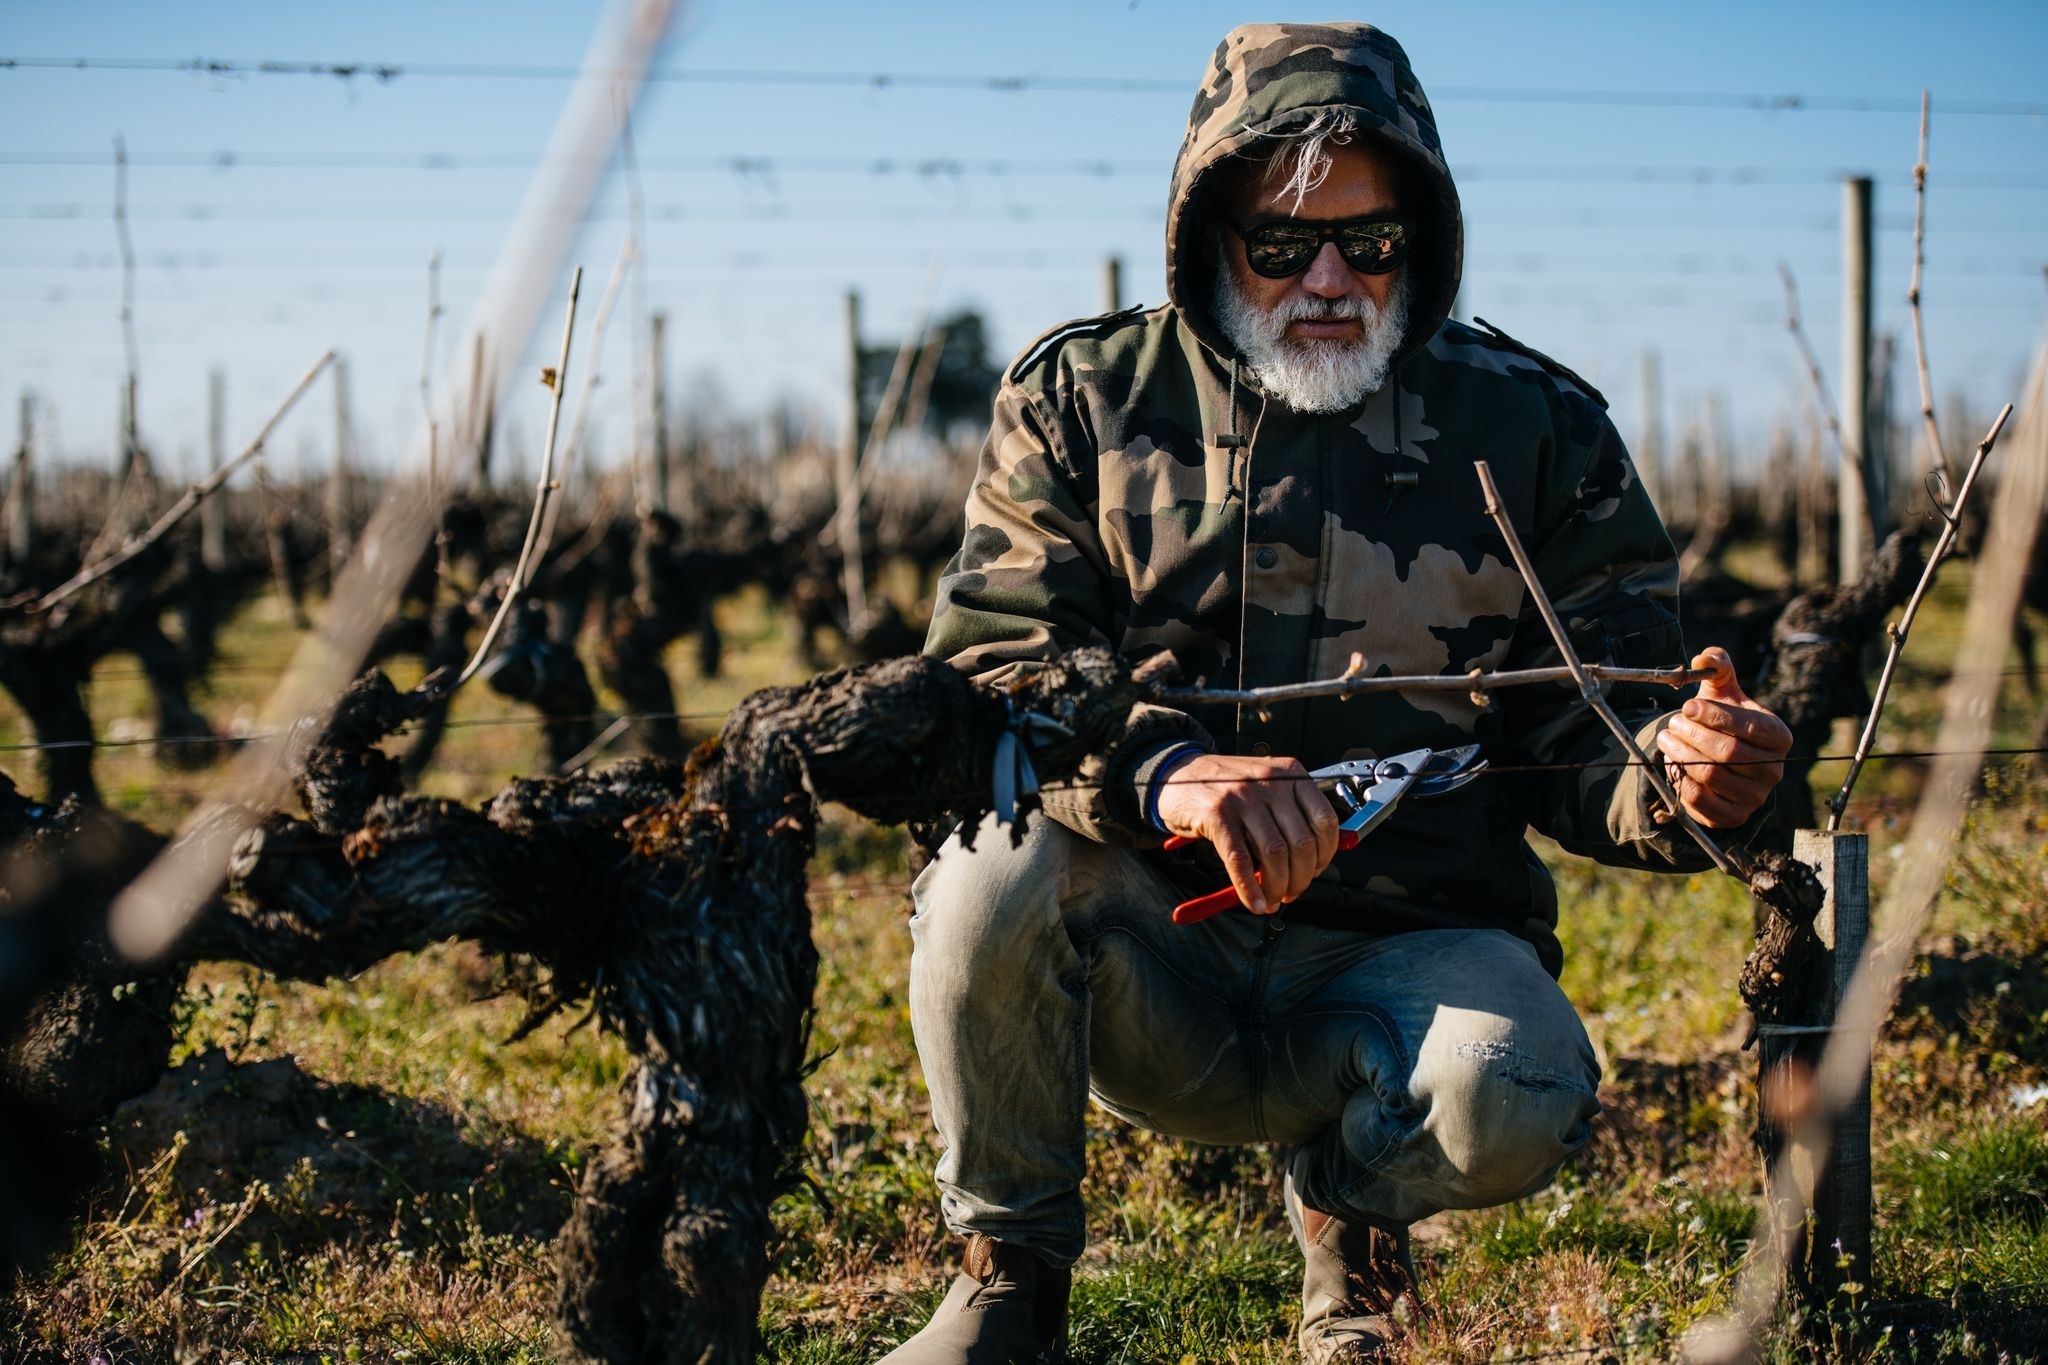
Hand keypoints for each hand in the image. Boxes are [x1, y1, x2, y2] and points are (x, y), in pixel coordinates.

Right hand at [1154, 752, 1339, 911]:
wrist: (1177, 773)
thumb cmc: (1224, 785)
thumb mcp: (1266, 786)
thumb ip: (1292, 814)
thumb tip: (1315, 859)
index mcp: (1290, 774)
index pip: (1325, 820)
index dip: (1325, 854)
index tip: (1317, 870)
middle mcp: (1271, 783)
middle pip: (1301, 842)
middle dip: (1301, 878)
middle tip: (1292, 892)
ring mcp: (1243, 797)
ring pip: (1274, 854)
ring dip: (1276, 887)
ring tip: (1272, 899)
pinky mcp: (1217, 814)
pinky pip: (1240, 860)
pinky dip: (1249, 887)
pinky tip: (1253, 901)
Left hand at [1654, 646, 1791, 827]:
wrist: (1723, 763)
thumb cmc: (1725, 721)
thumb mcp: (1724, 692)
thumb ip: (1718, 667)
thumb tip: (1705, 657)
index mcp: (1779, 736)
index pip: (1750, 727)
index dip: (1716, 716)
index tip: (1686, 707)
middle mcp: (1774, 769)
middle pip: (1727, 752)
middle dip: (1692, 736)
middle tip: (1671, 725)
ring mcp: (1755, 796)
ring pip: (1711, 775)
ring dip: (1681, 755)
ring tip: (1667, 740)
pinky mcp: (1733, 815)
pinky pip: (1700, 800)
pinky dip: (1681, 780)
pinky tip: (1673, 764)